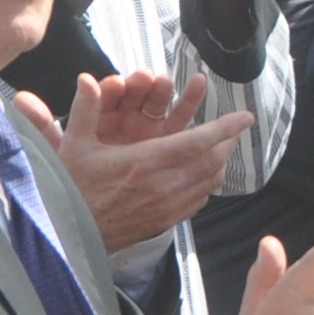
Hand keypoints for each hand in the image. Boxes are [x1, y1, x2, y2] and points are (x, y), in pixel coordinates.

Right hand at [11, 75, 251, 257]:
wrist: (69, 235)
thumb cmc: (71, 188)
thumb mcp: (73, 146)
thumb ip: (84, 109)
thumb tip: (86, 78)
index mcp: (144, 162)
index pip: (197, 142)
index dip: (225, 128)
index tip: (245, 117)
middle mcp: (162, 185)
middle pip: (212, 160)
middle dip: (228, 141)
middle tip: (236, 127)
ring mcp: (167, 206)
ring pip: (209, 181)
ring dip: (221, 161)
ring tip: (224, 147)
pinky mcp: (166, 221)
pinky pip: (199, 200)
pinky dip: (208, 183)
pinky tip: (205, 174)